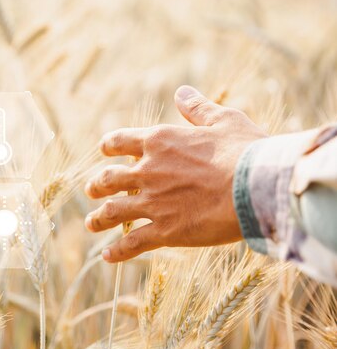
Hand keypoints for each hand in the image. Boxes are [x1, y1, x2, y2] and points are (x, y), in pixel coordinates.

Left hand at [84, 86, 266, 262]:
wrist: (257, 187)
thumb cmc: (245, 150)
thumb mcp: (223, 119)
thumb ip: (198, 108)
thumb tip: (181, 92)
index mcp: (159, 141)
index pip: (119, 141)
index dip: (108, 146)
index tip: (104, 151)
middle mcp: (148, 171)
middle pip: (108, 179)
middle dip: (96, 185)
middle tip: (91, 190)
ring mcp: (153, 202)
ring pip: (113, 212)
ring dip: (99, 218)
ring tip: (91, 224)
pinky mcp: (165, 231)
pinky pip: (132, 243)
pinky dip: (117, 250)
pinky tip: (107, 255)